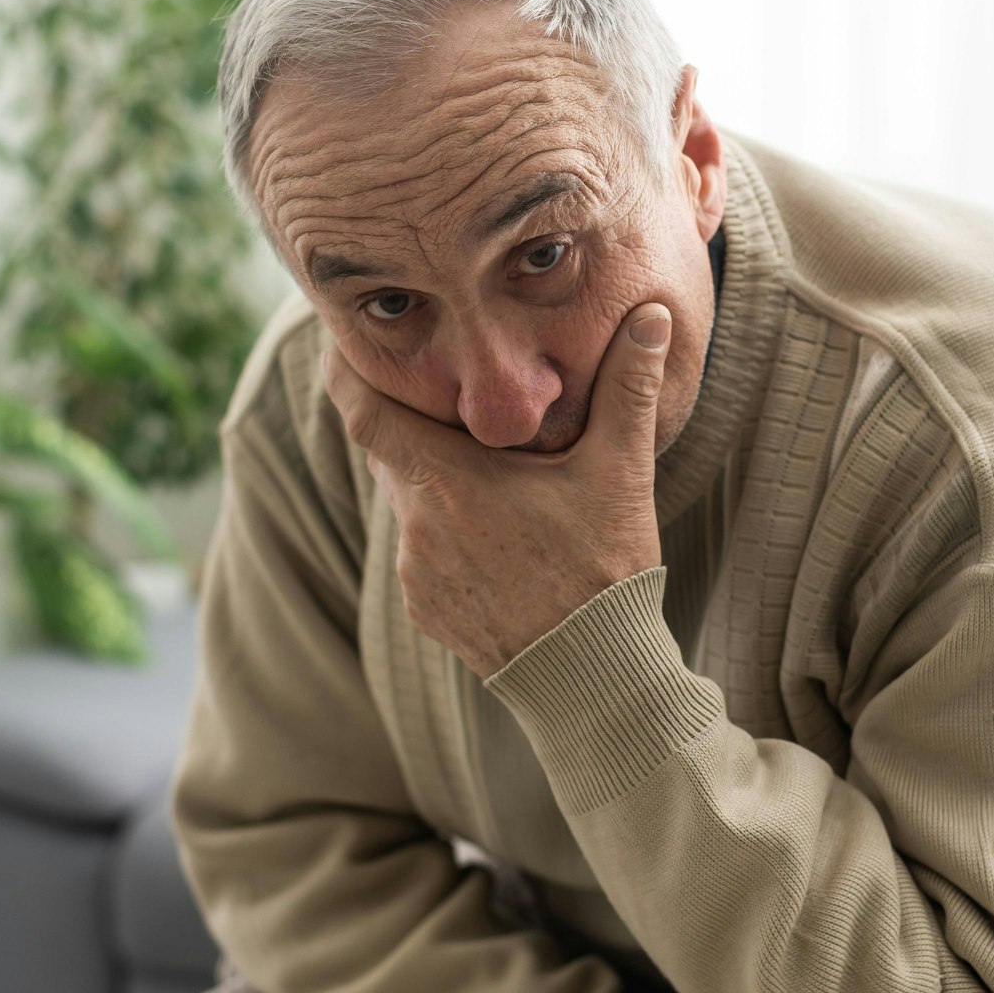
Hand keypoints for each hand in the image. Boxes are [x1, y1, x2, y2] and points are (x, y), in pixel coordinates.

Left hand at [321, 303, 673, 676]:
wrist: (594, 677)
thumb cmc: (605, 573)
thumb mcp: (620, 474)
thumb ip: (627, 388)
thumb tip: (650, 315)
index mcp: (450, 482)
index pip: (364, 412)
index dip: (345, 373)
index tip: (342, 345)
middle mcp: (417, 526)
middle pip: (390, 452)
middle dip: (413, 424)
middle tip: (447, 399)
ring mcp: (415, 572)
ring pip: (407, 501)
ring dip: (435, 479)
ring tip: (488, 470)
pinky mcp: (423, 607)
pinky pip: (419, 549)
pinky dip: (444, 529)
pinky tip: (496, 532)